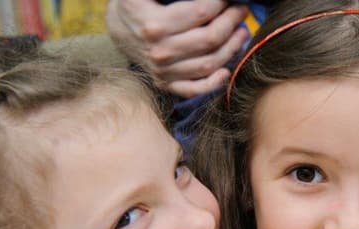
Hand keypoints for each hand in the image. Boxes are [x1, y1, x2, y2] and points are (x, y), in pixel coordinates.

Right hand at [106, 0, 248, 96]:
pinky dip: (214, 83)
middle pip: (210, 39)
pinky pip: (194, 89)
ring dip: (232, 47)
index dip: (220, 3)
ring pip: (209, 63)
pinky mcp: (166, 83)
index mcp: (154, 24)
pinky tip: (226, 70)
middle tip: (240, 11)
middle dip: (231, 21)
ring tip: (241, 32)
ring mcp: (163, 70)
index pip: (201, 12)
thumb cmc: (138, 4)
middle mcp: (159, 51)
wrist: (118, 27)